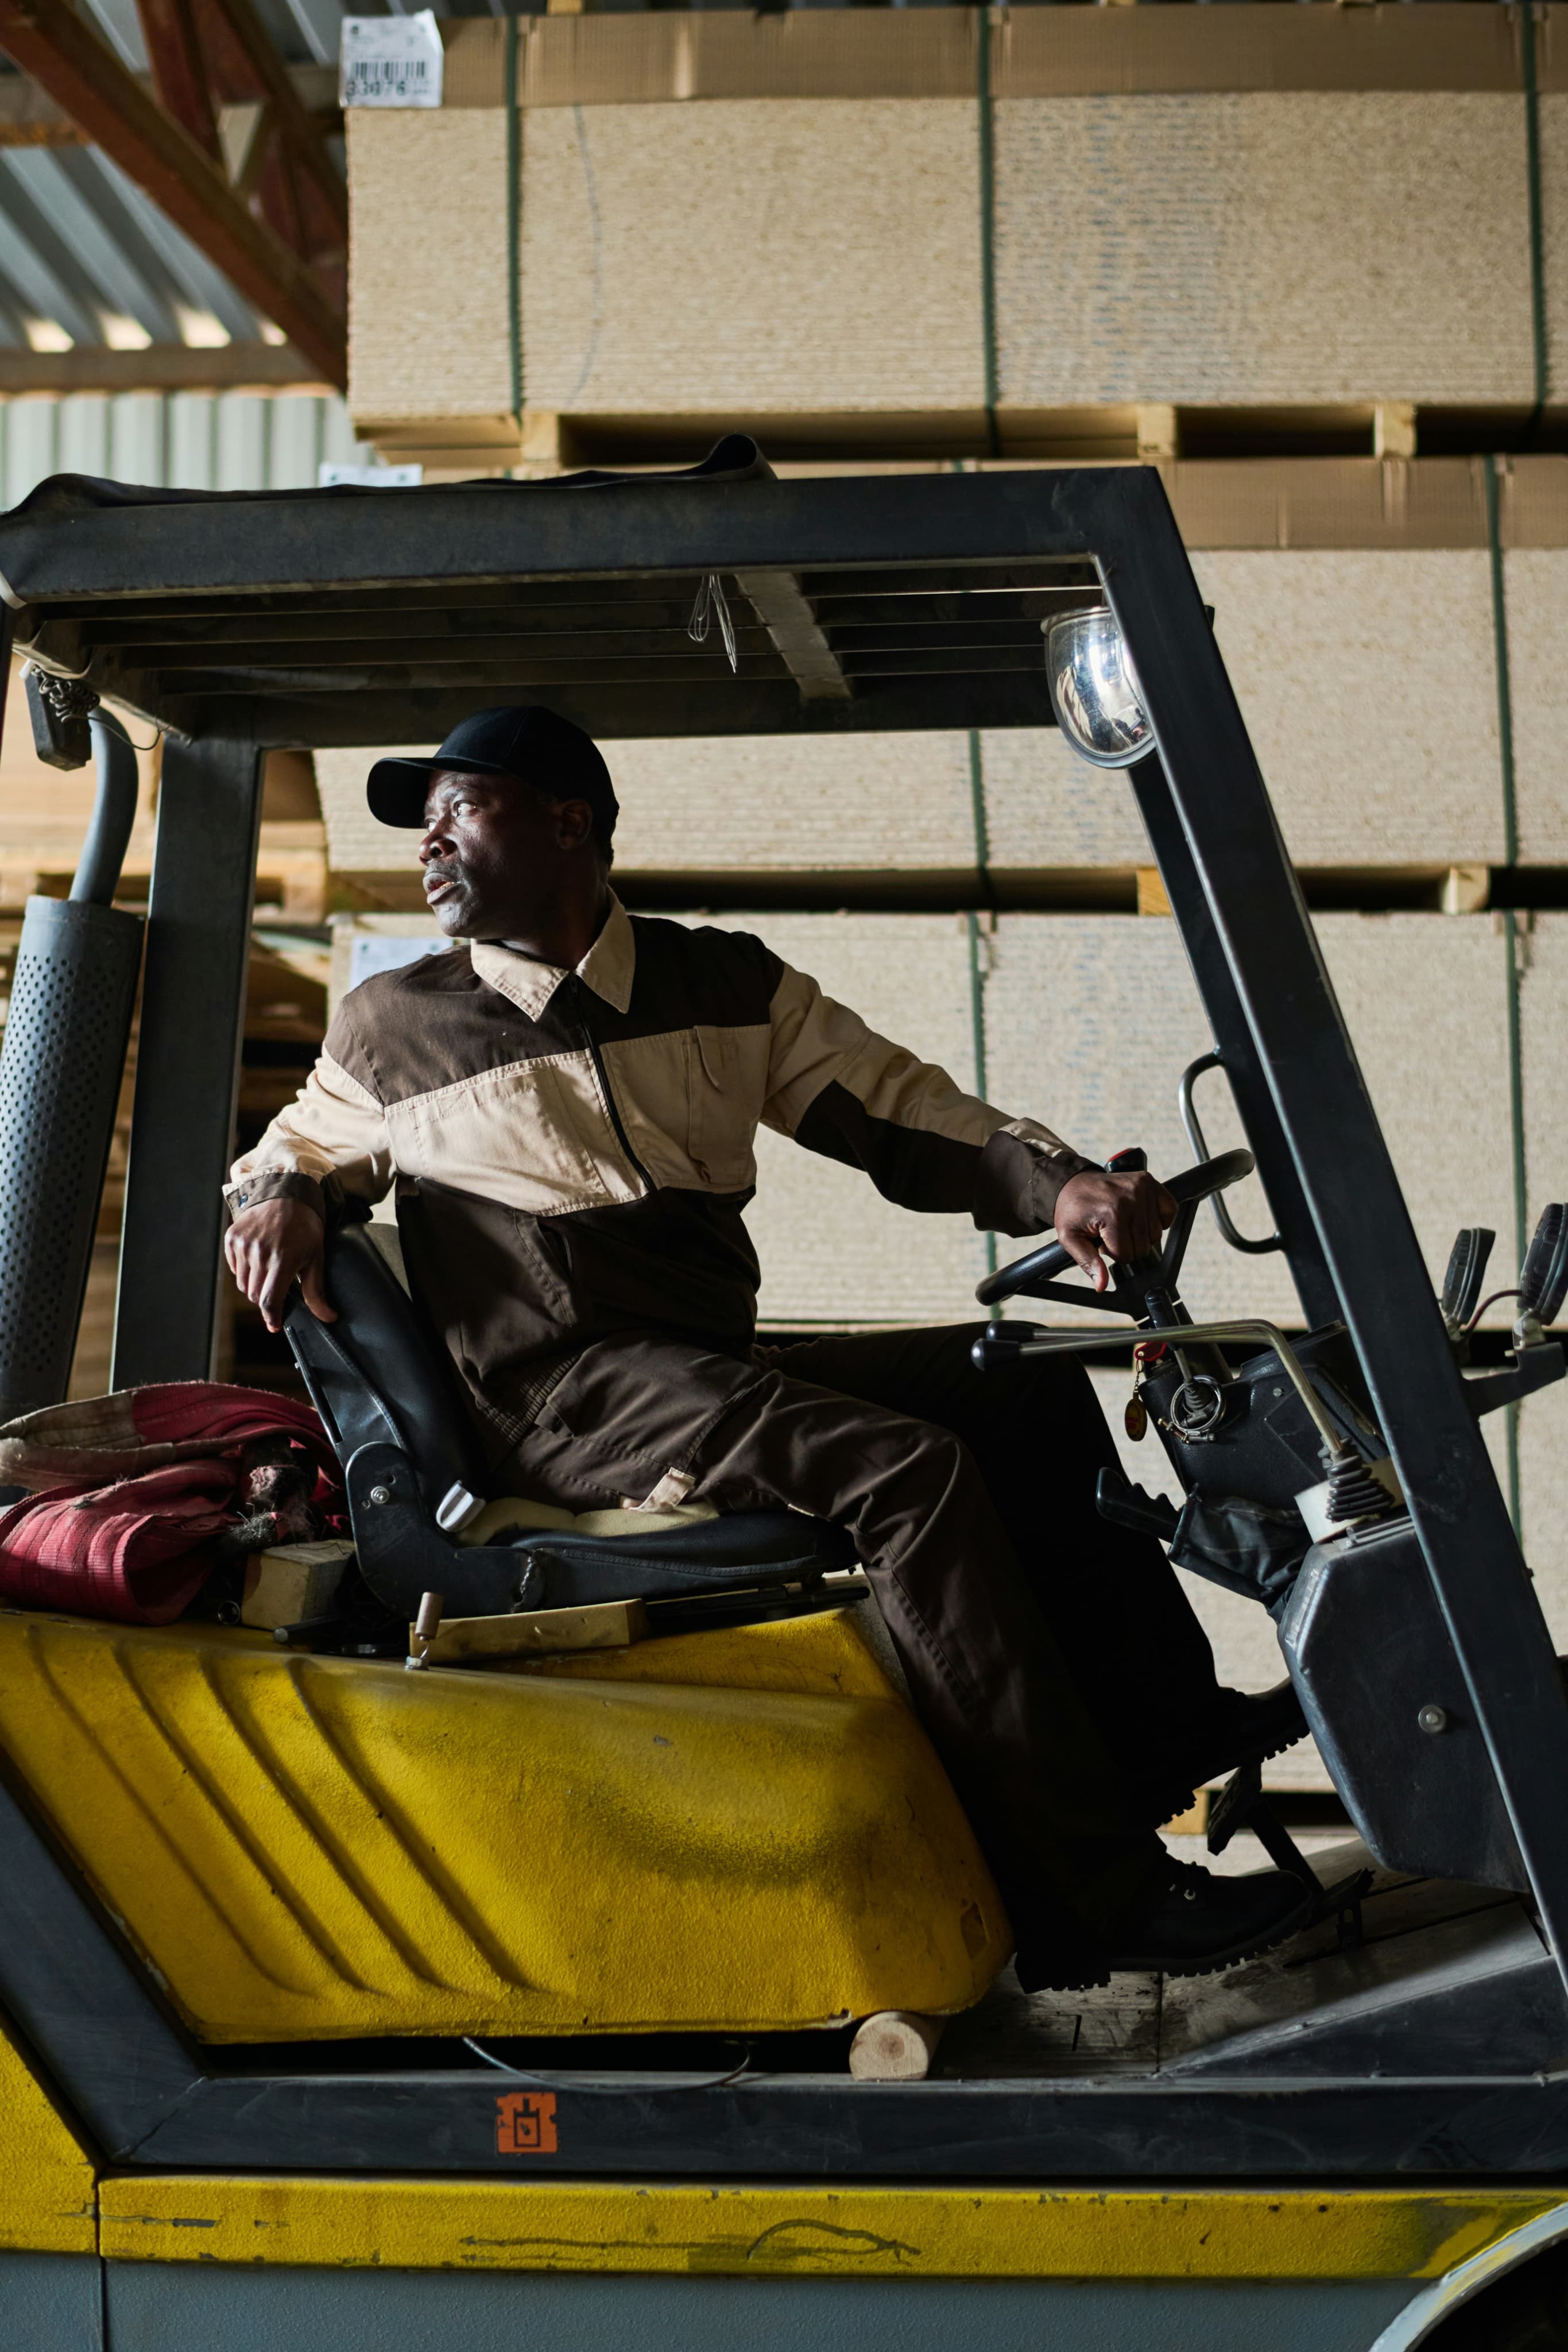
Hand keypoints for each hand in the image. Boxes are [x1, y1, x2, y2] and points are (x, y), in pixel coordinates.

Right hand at [223, 1199, 334, 1333]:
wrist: (286, 1194)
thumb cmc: (304, 1227)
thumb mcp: (316, 1256)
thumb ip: (316, 1290)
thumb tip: (328, 1317)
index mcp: (281, 1260)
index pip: (268, 1301)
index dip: (271, 1317)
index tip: (275, 1325)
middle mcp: (259, 1253)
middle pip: (254, 1295)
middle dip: (265, 1298)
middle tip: (278, 1287)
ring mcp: (243, 1245)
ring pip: (242, 1283)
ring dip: (254, 1284)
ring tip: (270, 1270)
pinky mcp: (232, 1238)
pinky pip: (234, 1267)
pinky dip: (244, 1269)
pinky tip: (258, 1258)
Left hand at [1054, 1169, 1177, 1294]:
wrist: (1073, 1184)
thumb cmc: (1073, 1212)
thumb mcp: (1071, 1239)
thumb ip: (1088, 1263)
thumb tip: (1102, 1286)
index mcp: (1112, 1213)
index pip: (1126, 1255)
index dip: (1112, 1253)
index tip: (1101, 1240)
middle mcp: (1131, 1198)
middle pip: (1143, 1246)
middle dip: (1126, 1245)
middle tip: (1109, 1232)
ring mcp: (1143, 1187)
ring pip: (1156, 1234)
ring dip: (1140, 1234)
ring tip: (1120, 1223)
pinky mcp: (1150, 1181)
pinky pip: (1170, 1210)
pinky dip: (1159, 1219)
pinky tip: (1140, 1217)